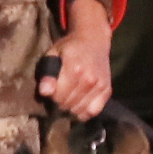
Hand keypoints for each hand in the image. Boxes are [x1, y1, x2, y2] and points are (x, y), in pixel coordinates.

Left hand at [41, 0, 112, 119]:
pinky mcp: (107, 90)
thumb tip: (45, 92)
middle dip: (60, 101)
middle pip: (68, 104)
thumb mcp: (53, 53)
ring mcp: (100, 85)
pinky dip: (84, 112)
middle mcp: (89, 79)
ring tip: (69, 97)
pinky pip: (93, 111)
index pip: (58, 96)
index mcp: (74, 69)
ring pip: (79, 110)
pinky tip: (79, 104)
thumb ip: (48, 74)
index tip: (52, 88)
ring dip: (71, 107)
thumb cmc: (70, 47)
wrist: (94, 41)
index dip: (52, 95)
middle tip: (60, 91)